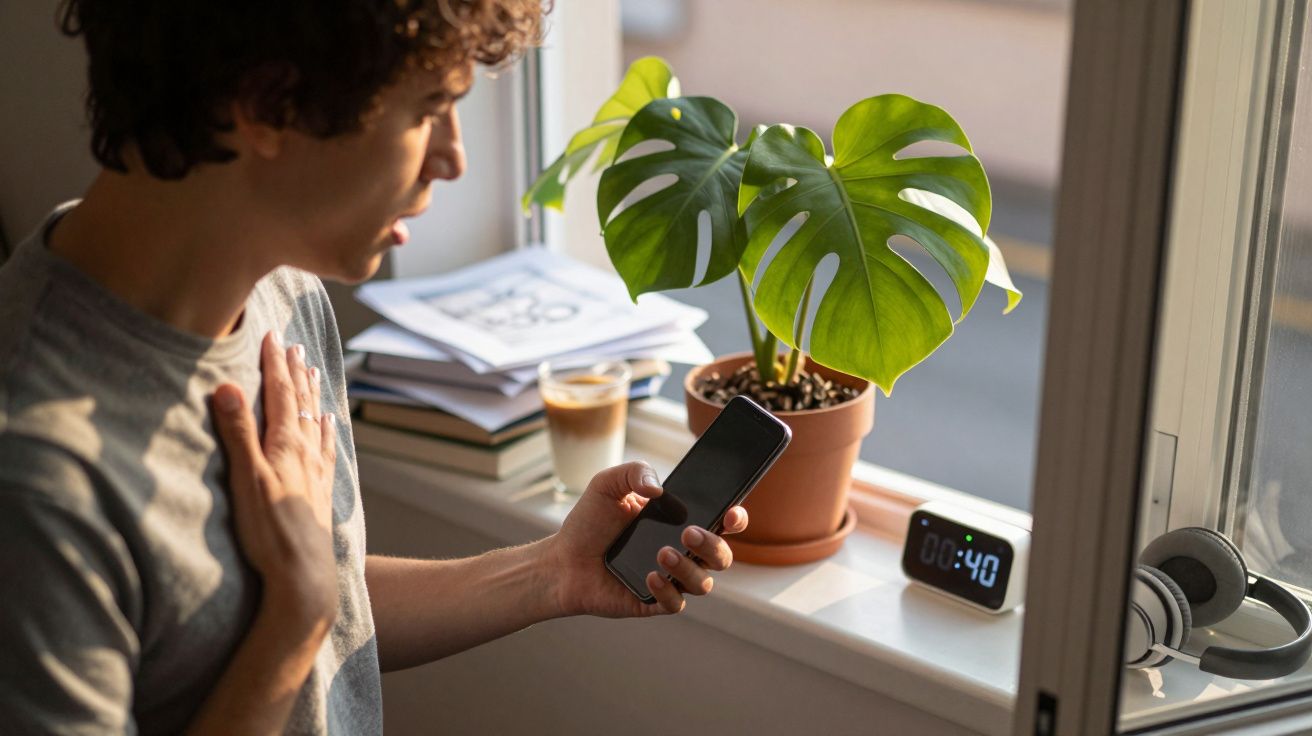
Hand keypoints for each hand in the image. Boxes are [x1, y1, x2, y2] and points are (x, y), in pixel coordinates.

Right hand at [212, 331, 338, 629]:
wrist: (303, 576)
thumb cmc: (270, 532)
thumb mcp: (246, 479)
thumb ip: (238, 433)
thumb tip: (226, 387)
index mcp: (286, 445)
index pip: (281, 394)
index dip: (276, 364)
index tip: (273, 337)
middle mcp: (305, 453)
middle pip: (302, 403)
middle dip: (295, 372)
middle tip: (294, 346)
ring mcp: (315, 473)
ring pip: (316, 422)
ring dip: (312, 395)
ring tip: (313, 373)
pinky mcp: (319, 493)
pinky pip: (326, 450)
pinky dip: (326, 430)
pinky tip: (329, 425)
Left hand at [546, 461, 748, 616]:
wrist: (561, 560)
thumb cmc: (589, 522)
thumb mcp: (608, 484)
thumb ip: (635, 472)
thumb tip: (658, 488)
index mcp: (680, 522)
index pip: (721, 522)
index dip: (735, 519)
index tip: (731, 512)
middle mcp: (683, 552)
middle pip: (721, 556)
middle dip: (713, 545)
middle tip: (689, 533)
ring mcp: (670, 579)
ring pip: (703, 583)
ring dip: (688, 569)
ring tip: (662, 553)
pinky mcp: (654, 602)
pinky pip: (675, 603)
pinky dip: (667, 590)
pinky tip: (649, 575)